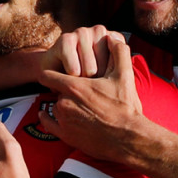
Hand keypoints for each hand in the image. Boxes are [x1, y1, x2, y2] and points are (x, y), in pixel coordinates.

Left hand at [38, 32, 143, 162]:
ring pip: (56, 107)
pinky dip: (49, 119)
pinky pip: (48, 124)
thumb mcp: (125, 76)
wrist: (128, 138)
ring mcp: (63, 121)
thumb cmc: (125, 108)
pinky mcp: (65, 136)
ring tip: (81, 108)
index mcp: (74, 87)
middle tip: (82, 94)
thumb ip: (118, 53)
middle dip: (67, 91)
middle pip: (57, 92)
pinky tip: (50, 116)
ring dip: (64, 106)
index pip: (48, 75)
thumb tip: (112, 38)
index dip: (52, 73)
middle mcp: (63, 103)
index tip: (56, 73)